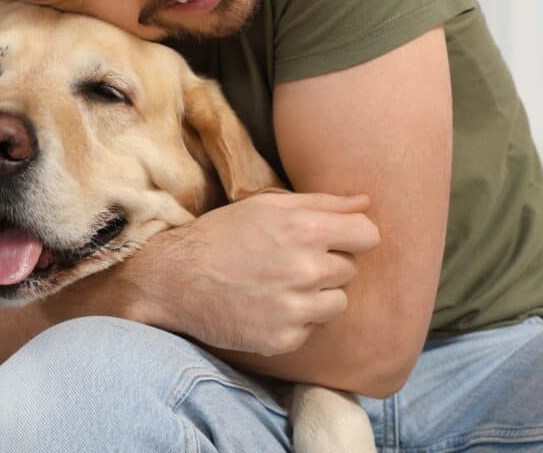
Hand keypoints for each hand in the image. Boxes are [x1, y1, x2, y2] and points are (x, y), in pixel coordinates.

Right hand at [136, 191, 379, 355]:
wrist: (175, 279)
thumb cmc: (222, 234)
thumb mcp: (266, 205)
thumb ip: (322, 202)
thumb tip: (366, 202)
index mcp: (306, 229)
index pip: (368, 235)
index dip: (352, 235)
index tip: (334, 238)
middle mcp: (306, 269)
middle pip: (351, 269)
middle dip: (327, 263)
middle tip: (289, 260)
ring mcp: (296, 308)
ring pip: (338, 303)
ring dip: (317, 296)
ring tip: (280, 285)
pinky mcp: (284, 339)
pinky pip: (312, 329)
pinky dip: (296, 320)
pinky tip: (266, 306)